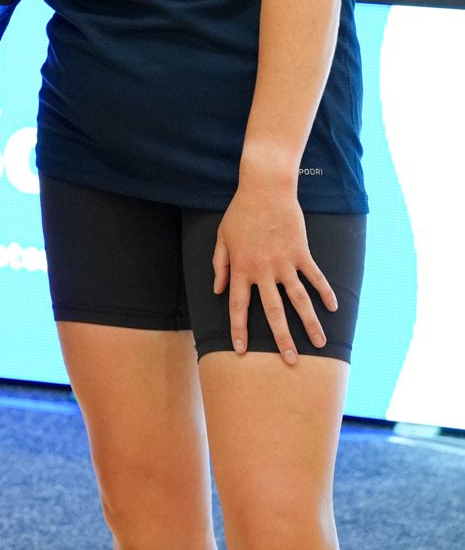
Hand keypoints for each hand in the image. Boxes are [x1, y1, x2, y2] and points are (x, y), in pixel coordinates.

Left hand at [213, 182, 336, 362]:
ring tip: (320, 344)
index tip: (241, 351)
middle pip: (272, 311)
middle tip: (291, 361)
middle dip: (282, 338)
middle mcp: (263, 271)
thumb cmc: (240, 212)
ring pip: (298, 300)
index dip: (238, 330)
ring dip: (310, 323)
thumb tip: (217, 291)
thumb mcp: (222, 237)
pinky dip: (325, 292)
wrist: (265, 188)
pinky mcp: (301, 253)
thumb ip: (220, 265)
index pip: (237, 306)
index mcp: (241, 268)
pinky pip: (315, 277)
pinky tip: (333, 308)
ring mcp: (284, 263)